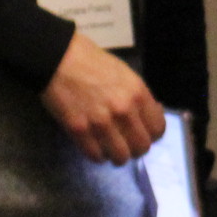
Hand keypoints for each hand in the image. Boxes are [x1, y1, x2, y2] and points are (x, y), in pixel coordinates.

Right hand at [41, 33, 165, 165]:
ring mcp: (102, 123)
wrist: (58, 59)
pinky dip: (98, 155)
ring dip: (116, 155)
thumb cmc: (92, 62)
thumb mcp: (125, 74)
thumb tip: (146, 116)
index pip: (158, 129)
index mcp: (138, 94)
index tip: (143, 132)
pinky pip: (97, 156)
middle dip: (135, 148)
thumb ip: (137, 97)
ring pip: (121, 157)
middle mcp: (124, 111)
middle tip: (126, 142)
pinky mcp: (80, 131)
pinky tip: (95, 146)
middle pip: (142, 147)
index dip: (152, 134)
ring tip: (110, 147)